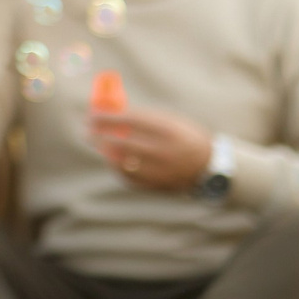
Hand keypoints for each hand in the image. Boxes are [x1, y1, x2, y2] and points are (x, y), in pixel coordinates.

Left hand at [89, 104, 213, 192]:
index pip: (130, 121)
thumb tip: (116, 113)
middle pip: (122, 142)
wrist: (210, 167)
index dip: (108, 117)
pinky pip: (130, 178)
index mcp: (169, 130)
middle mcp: (164, 151)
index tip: (93, 114)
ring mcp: (160, 171)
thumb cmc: (186, 137)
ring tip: (98, 145)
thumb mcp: (172, 121)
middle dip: (100, 135)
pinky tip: (112, 160)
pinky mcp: (158, 185)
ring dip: (106, 153)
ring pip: (123, 162)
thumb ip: (146, 118)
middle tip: (88, 130)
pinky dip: (118, 168)